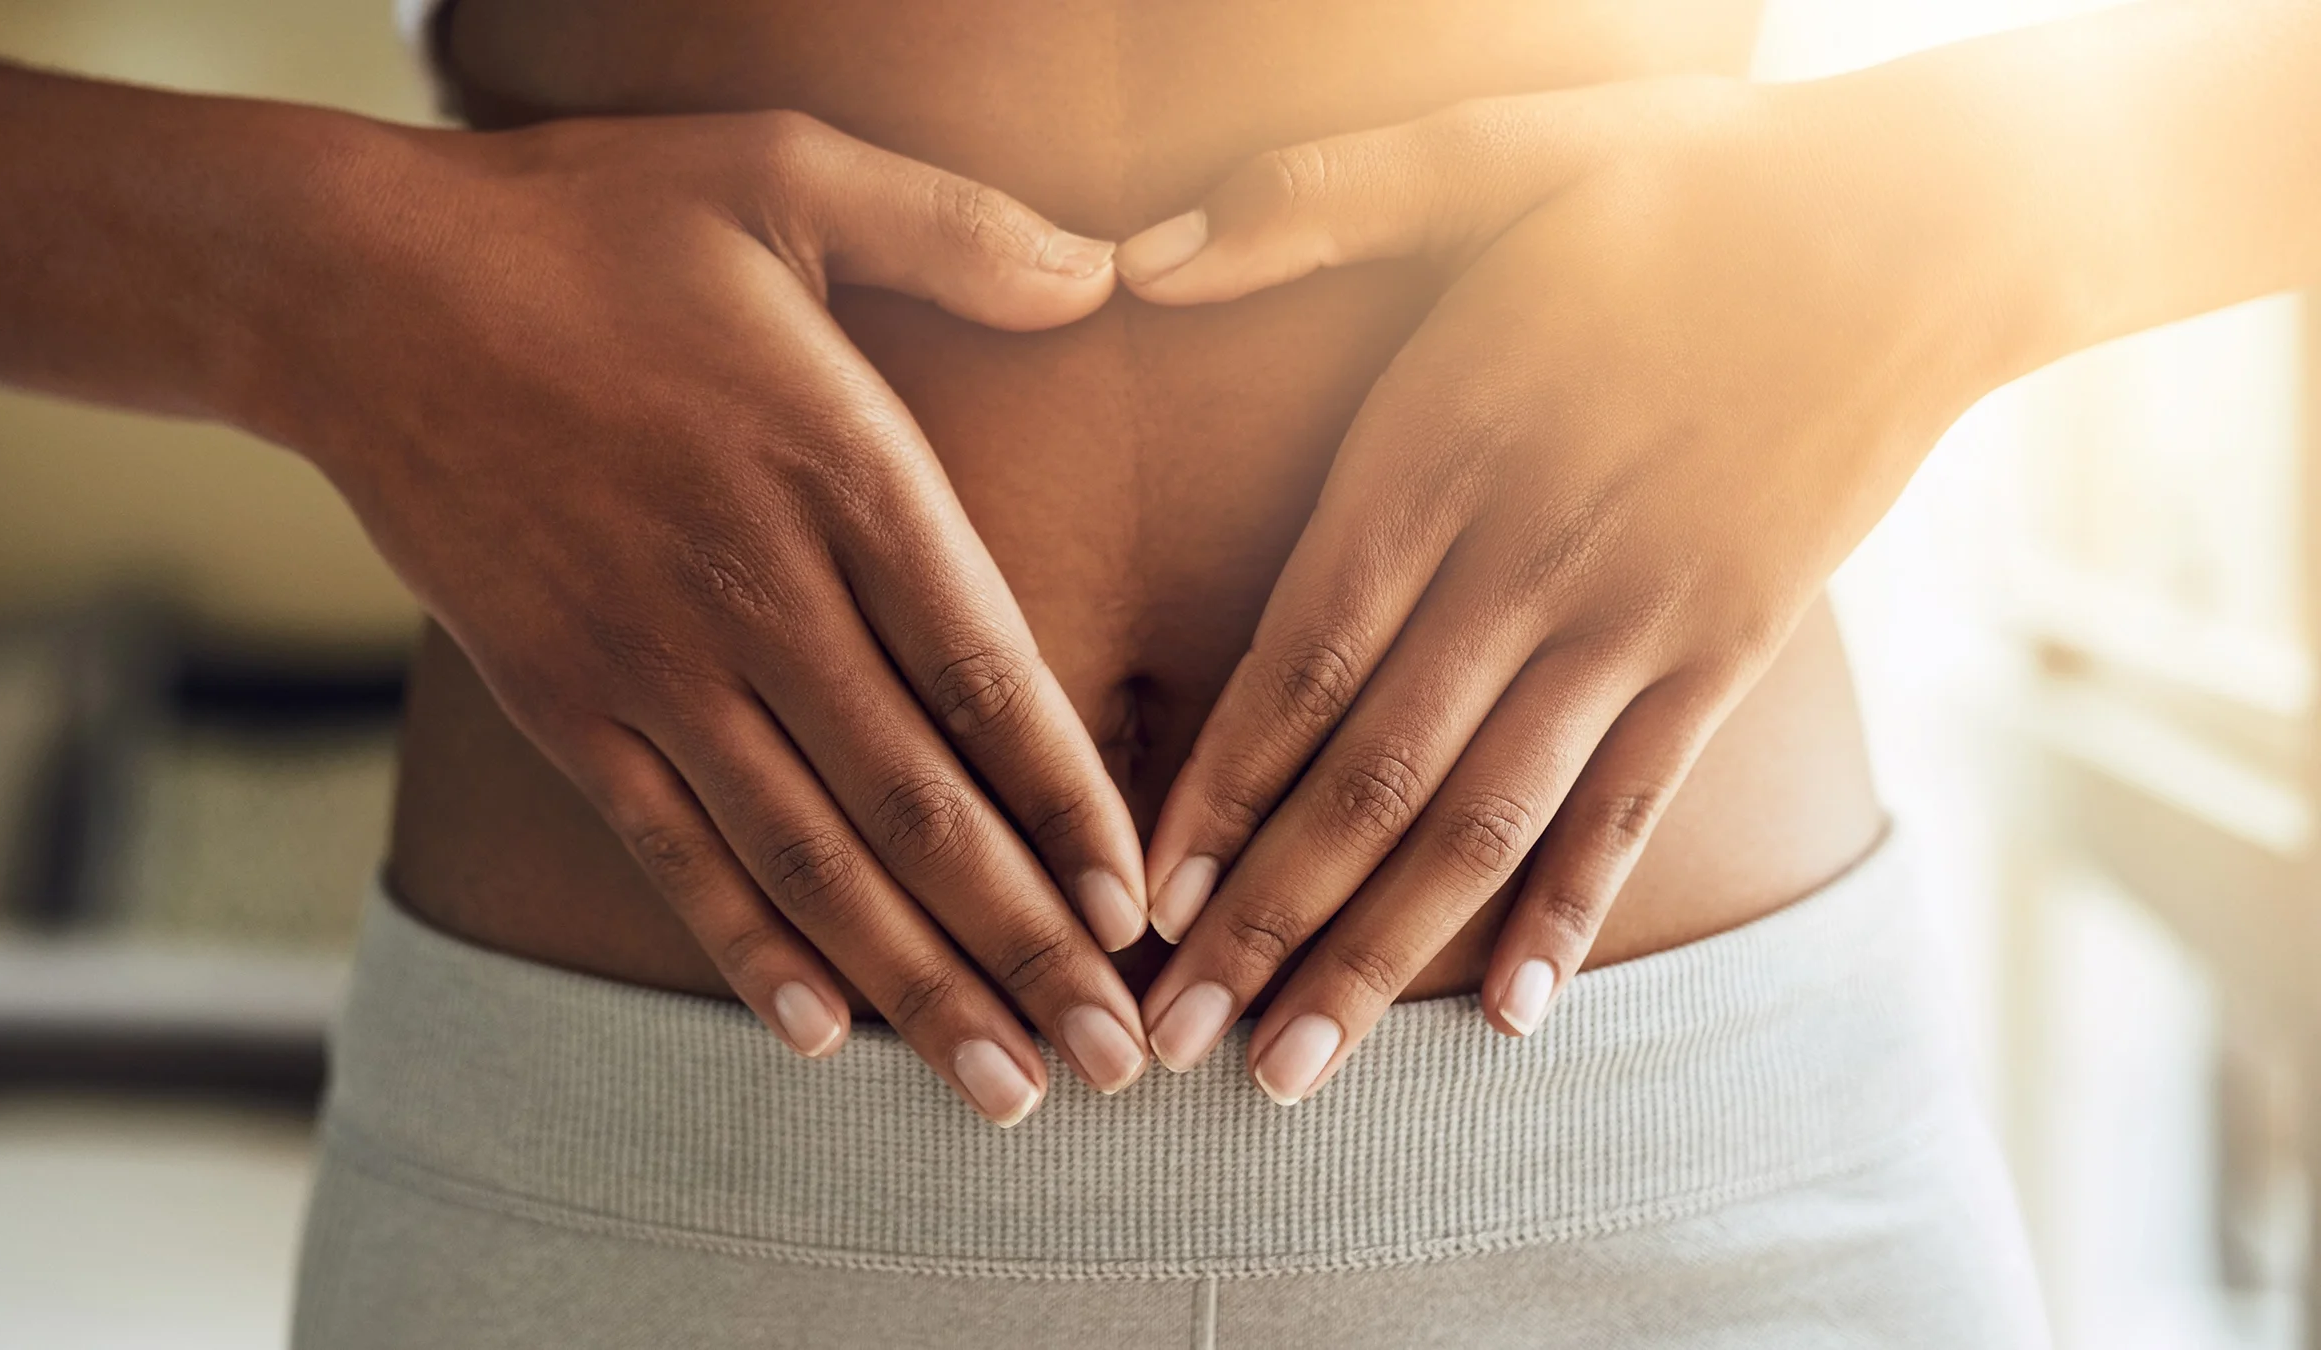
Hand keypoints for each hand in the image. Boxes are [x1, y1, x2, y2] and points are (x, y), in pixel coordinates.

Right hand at [261, 110, 1154, 1122]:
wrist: (352, 286)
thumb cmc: (586, 223)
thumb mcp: (782, 173)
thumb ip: (958, 226)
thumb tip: (1104, 267)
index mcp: (839, 468)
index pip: (988, 676)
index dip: (1072, 807)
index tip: (1140, 910)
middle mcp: (755, 590)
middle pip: (918, 806)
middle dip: (1027, 947)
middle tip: (1115, 1062)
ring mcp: (650, 663)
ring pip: (808, 859)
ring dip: (915, 986)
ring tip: (1004, 1090)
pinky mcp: (563, 701)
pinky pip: (671, 852)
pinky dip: (748, 948)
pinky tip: (818, 1034)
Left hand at [1114, 77, 2010, 1099]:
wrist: (1928, 229)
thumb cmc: (1684, 190)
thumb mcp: (1495, 151)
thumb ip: (1314, 201)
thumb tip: (1145, 257)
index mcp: (1441, 447)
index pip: (1296, 657)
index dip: (1210, 791)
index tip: (1136, 902)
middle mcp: (1528, 558)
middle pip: (1368, 775)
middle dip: (1258, 919)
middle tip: (1171, 1041)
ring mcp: (1637, 619)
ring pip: (1484, 821)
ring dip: (1380, 955)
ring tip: (1296, 1075)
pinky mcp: (1730, 650)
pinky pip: (1634, 808)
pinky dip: (1568, 912)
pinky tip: (1509, 1019)